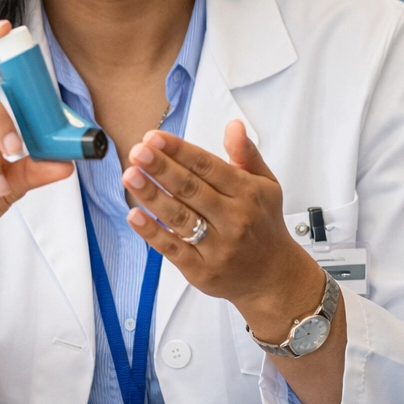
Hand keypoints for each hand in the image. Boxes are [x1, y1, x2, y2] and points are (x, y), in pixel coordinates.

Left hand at [120, 121, 325, 342]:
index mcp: (247, 193)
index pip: (208, 166)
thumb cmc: (264, 226)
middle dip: (162, 168)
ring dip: (152, 195)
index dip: (180, 151)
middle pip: (191, 189)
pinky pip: (173, 249)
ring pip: (180, 217)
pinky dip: (152, 232)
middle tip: (138, 152)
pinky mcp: (202, 270)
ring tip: (130, 176)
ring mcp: (218, 247)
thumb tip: (234, 127)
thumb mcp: (266, 185)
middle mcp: (233, 219)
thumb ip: (247, 155)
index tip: (156, 138)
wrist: (273, 276)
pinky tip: (135, 215)